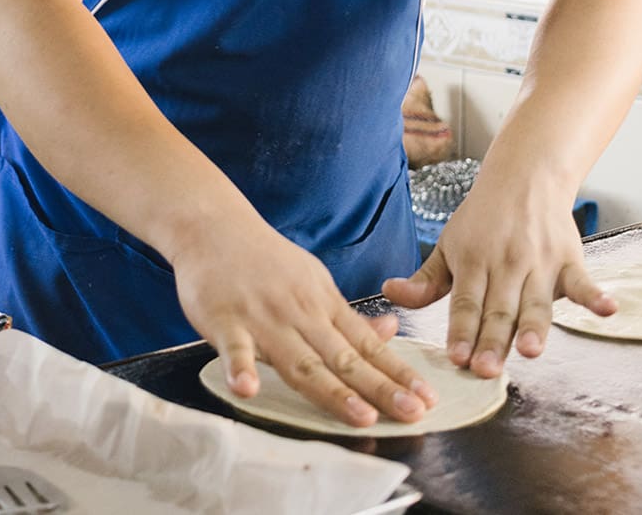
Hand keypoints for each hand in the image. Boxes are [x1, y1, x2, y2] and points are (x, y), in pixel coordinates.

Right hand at [170, 216, 438, 426]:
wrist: (215, 226)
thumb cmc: (265, 260)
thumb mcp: (313, 280)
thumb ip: (347, 316)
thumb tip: (392, 332)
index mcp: (322, 303)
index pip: (366, 344)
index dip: (396, 372)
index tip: (426, 397)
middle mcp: (299, 312)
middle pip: (343, 357)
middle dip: (380, 387)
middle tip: (413, 412)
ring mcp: (262, 316)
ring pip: (299, 360)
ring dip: (331, 390)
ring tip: (361, 416)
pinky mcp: (224, 319)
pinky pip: (234, 347)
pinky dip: (241, 367)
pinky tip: (248, 389)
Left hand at [382, 171, 615, 376]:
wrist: (524, 176)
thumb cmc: (482, 219)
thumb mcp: (448, 244)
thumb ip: (425, 279)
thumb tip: (389, 293)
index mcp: (473, 261)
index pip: (466, 302)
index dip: (462, 330)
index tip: (457, 357)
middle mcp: (506, 264)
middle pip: (499, 309)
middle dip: (492, 341)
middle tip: (485, 369)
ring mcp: (540, 263)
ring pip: (536, 302)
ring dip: (535, 326)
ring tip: (531, 350)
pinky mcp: (569, 260)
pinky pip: (584, 282)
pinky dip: (596, 297)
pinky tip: (608, 310)